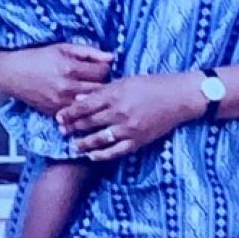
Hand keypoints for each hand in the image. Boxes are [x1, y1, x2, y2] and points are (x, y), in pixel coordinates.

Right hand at [0, 42, 112, 116]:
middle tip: (100, 81)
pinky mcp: (55, 113)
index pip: (103, 72)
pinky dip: (82, 109)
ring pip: (90, 105)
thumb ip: (89, 52)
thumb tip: (111, 57)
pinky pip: (77, 114)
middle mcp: (67, 87)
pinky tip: (81, 102)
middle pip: (100, 90)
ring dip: (95, 99)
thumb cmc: (38, 57)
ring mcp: (61, 103)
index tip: (102, 68)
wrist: (12, 73)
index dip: (106, 69)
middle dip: (104, 85)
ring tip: (93, 92)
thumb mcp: (63, 47)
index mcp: (70, 68)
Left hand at [57, 72, 204, 160]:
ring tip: (73, 146)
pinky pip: (116, 151)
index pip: (85, 105)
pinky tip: (92, 156)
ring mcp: (129, 128)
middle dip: (72, 128)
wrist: (179, 97)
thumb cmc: (154, 84)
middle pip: (88, 122)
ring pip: (99, 138)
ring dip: (83, 143)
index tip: (58, 117)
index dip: (69, 113)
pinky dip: (102, 155)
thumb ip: (103, 91)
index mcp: (115, 93)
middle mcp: (119, 111)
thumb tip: (79, 99)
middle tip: (61, 132)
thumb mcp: (126, 81)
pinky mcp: (138, 140)